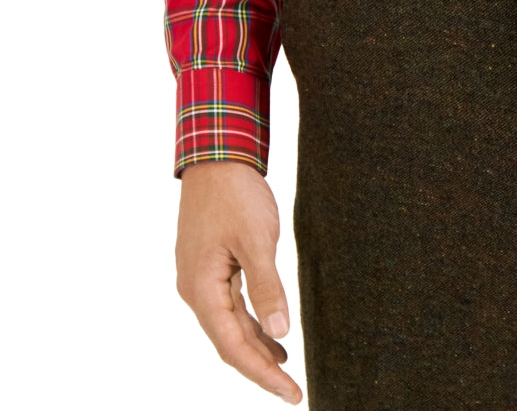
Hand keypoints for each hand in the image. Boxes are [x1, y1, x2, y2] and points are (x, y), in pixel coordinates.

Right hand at [176, 160, 301, 403]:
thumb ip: (268, 288)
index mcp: (202, 290)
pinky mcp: (209, 267)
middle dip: (260, 368)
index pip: (233, 347)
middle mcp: (196, 291)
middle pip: (229, 343)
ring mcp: (200, 279)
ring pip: (229, 326)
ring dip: (256, 348)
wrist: (216, 158)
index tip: (291, 392)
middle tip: (292, 390)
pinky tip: (271, 332)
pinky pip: (230, 307)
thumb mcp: (257, 240)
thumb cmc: (235, 195)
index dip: (261, 374)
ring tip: (285, 369)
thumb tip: (280, 333)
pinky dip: (251, 323)